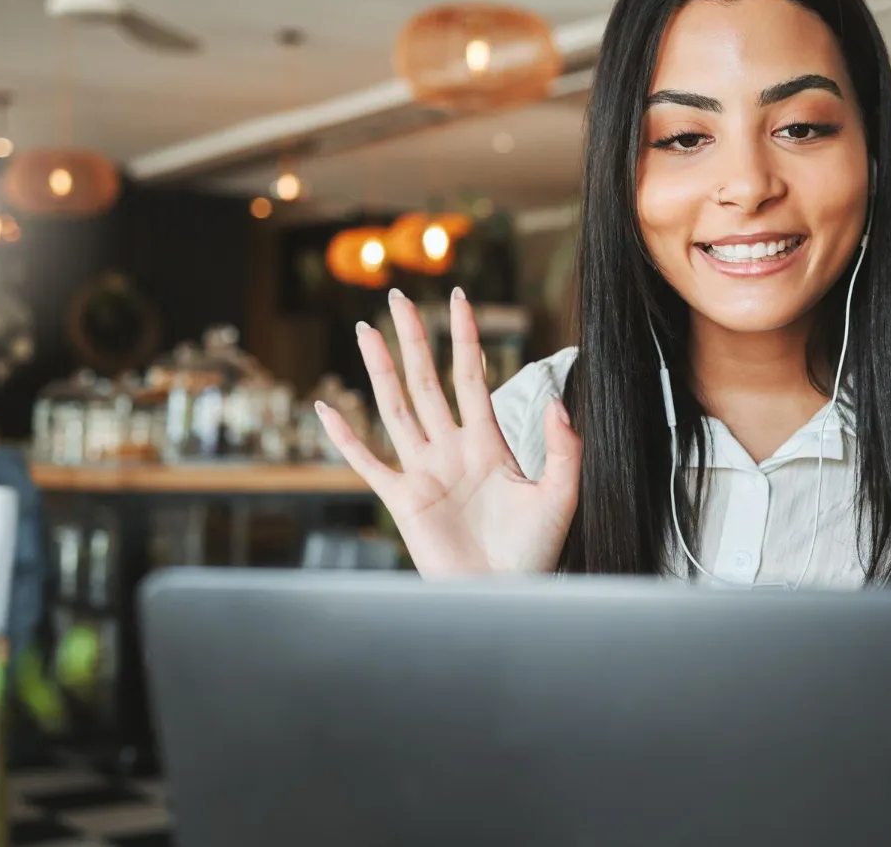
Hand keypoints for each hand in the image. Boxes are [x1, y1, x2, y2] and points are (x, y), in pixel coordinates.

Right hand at [316, 287, 581, 575]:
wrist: (507, 593)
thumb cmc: (535, 551)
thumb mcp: (561, 494)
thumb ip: (563, 448)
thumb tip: (557, 401)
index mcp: (488, 442)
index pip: (471, 376)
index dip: (464, 337)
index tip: (458, 298)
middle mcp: (451, 449)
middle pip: (427, 380)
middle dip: (414, 339)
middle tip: (398, 297)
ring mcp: (424, 471)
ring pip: (396, 408)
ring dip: (380, 370)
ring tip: (365, 331)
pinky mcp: (403, 501)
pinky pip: (367, 463)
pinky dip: (345, 437)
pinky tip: (327, 408)